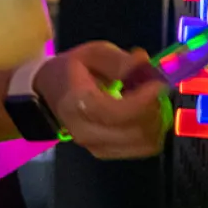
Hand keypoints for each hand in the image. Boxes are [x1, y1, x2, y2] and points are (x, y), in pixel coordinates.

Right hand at [35, 42, 170, 159]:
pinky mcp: (105, 154)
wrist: (49, 94)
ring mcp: (95, 147)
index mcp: (79, 104)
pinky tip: (146, 115)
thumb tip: (144, 64)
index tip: (158, 84)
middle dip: (155, 110)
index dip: (144, 100)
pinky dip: (150, 133)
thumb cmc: (71, 70)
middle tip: (158, 90)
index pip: (119, 112)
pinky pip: (140, 149)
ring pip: (142, 144)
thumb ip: (119, 61)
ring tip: (153, 102)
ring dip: (156, 123)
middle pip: (135, 132)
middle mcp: (86, 132)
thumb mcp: (93, 54)